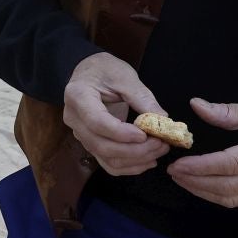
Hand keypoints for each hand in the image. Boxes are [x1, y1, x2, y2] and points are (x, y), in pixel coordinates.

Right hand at [61, 52, 167, 176]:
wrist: (89, 73)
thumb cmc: (105, 70)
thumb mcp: (125, 77)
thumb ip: (142, 98)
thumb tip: (164, 121)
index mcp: (78, 96)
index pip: (96, 122)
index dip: (121, 133)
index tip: (146, 134)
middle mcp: (74, 119)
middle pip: (101, 145)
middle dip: (135, 150)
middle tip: (161, 144)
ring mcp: (80, 134)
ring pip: (105, 157)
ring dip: (135, 160)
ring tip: (159, 150)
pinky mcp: (90, 143)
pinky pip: (107, 163)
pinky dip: (128, 167)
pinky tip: (148, 161)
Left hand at [167, 97, 237, 207]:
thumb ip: (228, 112)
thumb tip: (196, 106)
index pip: (230, 165)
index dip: (200, 167)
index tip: (177, 164)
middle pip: (228, 188)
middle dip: (196, 183)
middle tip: (173, 172)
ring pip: (233, 198)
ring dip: (203, 191)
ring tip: (182, 179)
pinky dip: (217, 194)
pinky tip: (201, 184)